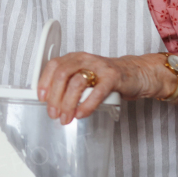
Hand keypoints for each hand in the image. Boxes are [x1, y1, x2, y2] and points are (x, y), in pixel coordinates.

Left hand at [37, 53, 157, 123]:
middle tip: (53, 114)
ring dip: (68, 104)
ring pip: (77, 83)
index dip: (44, 82)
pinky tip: (81, 114)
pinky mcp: (113, 78)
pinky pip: (96, 92)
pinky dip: (86, 105)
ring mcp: (100, 67)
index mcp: (76, 58)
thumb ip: (69, 85)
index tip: (41, 98)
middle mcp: (86, 59)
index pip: (54, 65)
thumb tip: (51, 102)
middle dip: (55, 97)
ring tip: (66, 118)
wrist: (135, 74)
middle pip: (62, 75)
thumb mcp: (85, 77)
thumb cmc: (107, 78)